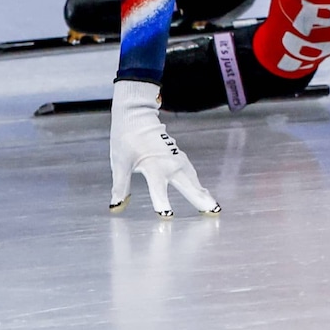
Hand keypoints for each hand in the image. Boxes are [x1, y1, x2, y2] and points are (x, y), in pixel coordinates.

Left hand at [109, 80, 218, 217]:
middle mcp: (168, 163)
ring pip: (192, 178)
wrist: (136, 114)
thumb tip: (116, 206)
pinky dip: (197, 182)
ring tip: (212, 206)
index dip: (162, 202)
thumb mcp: (120, 162)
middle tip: (213, 211)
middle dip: (199, 198)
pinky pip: (191, 172)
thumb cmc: (126, 137)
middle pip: (187, 185)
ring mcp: (176, 158)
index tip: (167, 216)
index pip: (158, 188)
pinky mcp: (178, 155)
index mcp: (153, 165)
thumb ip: (120, 186)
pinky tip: (201, 190)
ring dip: (202, 191)